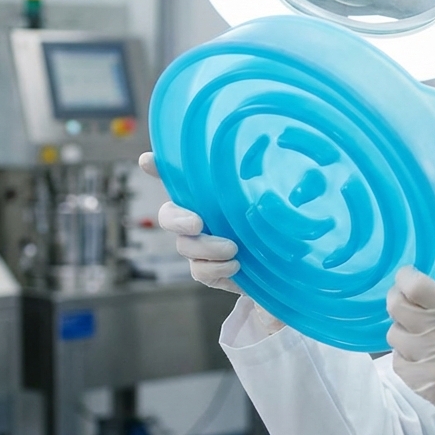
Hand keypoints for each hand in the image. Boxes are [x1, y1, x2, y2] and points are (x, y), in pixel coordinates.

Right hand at [139, 154, 283, 333]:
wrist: (286, 275)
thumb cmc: (279, 232)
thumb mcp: (278, 210)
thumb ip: (273, 190)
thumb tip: (286, 162)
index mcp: (211, 197)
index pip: (178, 178)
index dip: (159, 168)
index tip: (148, 159)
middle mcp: (199, 218)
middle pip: (168, 215)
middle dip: (177, 219)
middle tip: (197, 223)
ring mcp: (200, 246)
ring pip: (184, 246)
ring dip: (206, 247)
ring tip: (233, 249)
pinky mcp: (207, 271)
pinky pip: (199, 270)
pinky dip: (215, 268)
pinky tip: (235, 266)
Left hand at [387, 258, 434, 434]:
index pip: (413, 285)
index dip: (406, 276)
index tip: (410, 275)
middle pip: (395, 306)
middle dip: (399, 297)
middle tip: (409, 298)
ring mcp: (428, 362)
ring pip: (393, 333)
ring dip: (403, 327)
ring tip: (419, 328)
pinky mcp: (422, 384)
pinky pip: (397, 361)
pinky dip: (405, 354)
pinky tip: (421, 352)